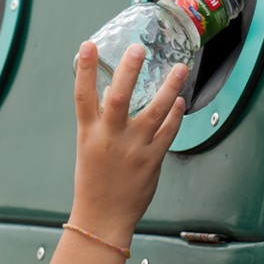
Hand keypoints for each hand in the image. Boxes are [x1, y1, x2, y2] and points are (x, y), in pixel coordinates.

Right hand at [67, 41, 187, 247]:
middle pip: (120, 98)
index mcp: (88, 133)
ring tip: (180, 69)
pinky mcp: (152, 161)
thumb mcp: (88, 146)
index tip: (88, 45)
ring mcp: (133, 149)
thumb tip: (110, 91)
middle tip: (138, 49)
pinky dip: (175, 115)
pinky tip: (180, 101)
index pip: (83, 95)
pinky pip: (168, 133)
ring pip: (155, 112)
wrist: (102, 217)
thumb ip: (100, 119)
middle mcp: (110, 138)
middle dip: (129, 71)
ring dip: (169, 88)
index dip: (86, 69)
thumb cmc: (93, 180)